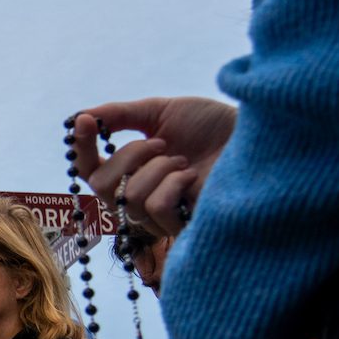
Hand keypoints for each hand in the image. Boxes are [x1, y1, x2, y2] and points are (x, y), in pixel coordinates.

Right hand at [70, 98, 236, 237]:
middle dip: (130, 156)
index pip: (89, 168)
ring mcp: (160, 215)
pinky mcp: (181, 227)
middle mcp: (140, 195)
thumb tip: (81, 116)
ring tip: (185, 161)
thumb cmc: (213, 126)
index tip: (84, 122)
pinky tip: (193, 177)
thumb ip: (120, 114)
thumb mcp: (161, 111)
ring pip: (129, 197)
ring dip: (158, 169)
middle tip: (163, 144)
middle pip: (100, 186)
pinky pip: (154, 208)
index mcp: (132, 169)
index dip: (81, 147)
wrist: (257, 135)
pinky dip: (172, 185)